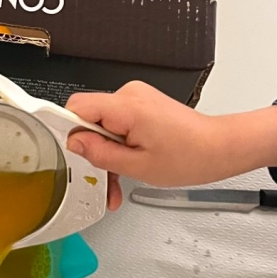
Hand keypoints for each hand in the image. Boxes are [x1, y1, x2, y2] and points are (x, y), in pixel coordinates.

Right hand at [65, 82, 276, 209]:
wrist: (220, 148)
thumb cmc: (191, 156)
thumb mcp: (138, 166)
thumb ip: (101, 153)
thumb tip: (75, 143)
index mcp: (127, 107)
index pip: (77, 106)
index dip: (67, 128)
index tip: (55, 142)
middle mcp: (130, 95)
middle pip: (90, 119)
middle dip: (93, 150)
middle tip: (104, 180)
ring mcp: (137, 98)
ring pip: (104, 125)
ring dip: (108, 153)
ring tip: (120, 182)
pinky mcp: (143, 105)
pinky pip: (118, 123)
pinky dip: (120, 145)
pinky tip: (128, 166)